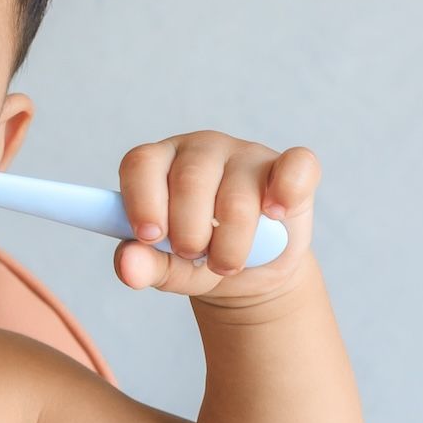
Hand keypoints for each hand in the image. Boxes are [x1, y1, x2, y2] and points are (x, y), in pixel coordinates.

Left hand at [113, 131, 319, 304]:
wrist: (250, 272)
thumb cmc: (198, 258)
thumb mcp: (166, 268)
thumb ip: (143, 265)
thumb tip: (126, 264)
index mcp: (158, 163)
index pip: (141, 164)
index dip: (141, 201)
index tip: (150, 237)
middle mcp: (200, 150)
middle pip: (189, 180)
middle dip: (189, 232)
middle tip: (193, 256)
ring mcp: (246, 154)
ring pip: (237, 194)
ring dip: (231, 242)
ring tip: (226, 262)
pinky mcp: (291, 167)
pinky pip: (296, 167)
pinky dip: (286, 193)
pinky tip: (275, 215)